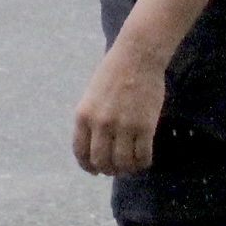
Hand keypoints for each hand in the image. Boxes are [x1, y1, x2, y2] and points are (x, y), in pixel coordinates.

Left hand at [73, 46, 165, 175]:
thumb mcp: (91, 95)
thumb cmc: (115, 72)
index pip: (81, 152)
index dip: (88, 166)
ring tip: (132, 166)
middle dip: (109, 169)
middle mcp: (100, 123)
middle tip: (117, 168)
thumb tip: (97, 146)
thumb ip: (91, 118)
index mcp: (83, 115)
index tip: (96, 170)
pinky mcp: (144, 125)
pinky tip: (145, 160)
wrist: (137, 55)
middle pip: (102, 161)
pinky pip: (142, 155)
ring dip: (127, 169)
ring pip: (123, 162)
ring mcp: (123, 125)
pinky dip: (143, 163)